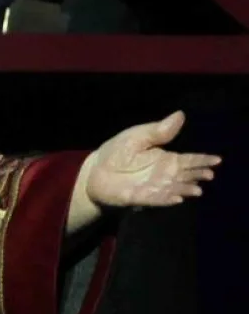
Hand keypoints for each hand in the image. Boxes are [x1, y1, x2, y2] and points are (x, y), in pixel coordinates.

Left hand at [79, 111, 219, 213]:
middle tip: (208, 174)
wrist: (96, 171)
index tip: (217, 159)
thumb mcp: (136, 137)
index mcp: (166, 158)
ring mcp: (155, 187)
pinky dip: (167, 199)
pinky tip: (176, 198)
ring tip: (196, 190)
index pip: (189, 159)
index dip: (203, 159)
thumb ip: (158, 131)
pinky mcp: (142, 198)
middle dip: (198, 175)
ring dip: (186, 189)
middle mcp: (165, 174)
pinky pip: (157, 199)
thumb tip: (180, 114)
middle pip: (187, 175)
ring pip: (176, 189)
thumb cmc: (118, 152)